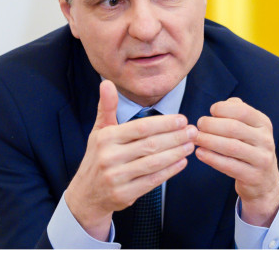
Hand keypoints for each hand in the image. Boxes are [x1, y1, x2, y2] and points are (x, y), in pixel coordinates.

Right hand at [64, 80, 197, 240]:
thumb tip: (106, 82)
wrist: (86, 195)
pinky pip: (152, 181)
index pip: (141, 127)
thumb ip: (107, 107)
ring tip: (190, 145)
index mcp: (105, 138)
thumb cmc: (97, 157)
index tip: (182, 119)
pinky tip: (181, 162)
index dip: (164, 123)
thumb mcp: (99, 131)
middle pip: (150, 145)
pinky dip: (169, 171)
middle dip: (175, 137)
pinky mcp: (124, 194)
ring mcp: (116, 177)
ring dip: (176, 153)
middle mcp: (109, 157)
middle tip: (192, 131)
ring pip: (153, 163)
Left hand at [194, 97, 278, 226]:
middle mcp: (265, 140)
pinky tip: (200, 153)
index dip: (223, 109)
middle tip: (198, 126)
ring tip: (196, 139)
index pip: (242, 110)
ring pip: (230, 147)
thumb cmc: (250, 148)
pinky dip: (211, 158)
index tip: (210, 112)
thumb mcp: (250, 128)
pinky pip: (228, 165)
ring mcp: (261, 159)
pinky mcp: (253, 176)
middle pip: (234, 128)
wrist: (264, 180)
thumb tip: (219, 106)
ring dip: (208, 141)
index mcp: (264, 124)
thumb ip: (237, 112)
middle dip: (211, 125)